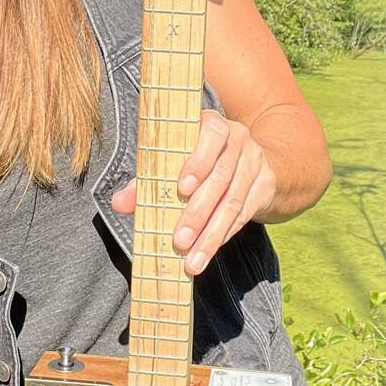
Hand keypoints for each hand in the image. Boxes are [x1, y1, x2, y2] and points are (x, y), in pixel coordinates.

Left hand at [111, 110, 276, 274]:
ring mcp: (255, 162)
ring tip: (191, 260)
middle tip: (178, 240)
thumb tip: (119, 202)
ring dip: (210, 234)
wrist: (252, 161)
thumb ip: (147, 179)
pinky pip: (244, 214)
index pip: (212, 134)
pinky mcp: (266, 185)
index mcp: (213, 125)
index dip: (198, 160)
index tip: (182, 187)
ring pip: (233, 201)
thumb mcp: (174, 161)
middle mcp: (239, 139)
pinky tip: (207, 252)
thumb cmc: (200, 159)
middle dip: (198, 212)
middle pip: (221, 177)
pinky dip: (223, 235)